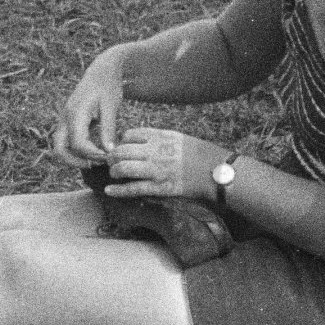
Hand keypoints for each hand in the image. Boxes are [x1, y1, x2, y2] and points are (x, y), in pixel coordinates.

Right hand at [51, 49, 126, 168]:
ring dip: (74, 158)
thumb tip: (109, 152)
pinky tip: (94, 152)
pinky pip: (65, 142)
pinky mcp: (67, 122)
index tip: (109, 157)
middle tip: (97, 164)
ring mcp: (64, 120)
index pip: (78, 143)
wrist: (101, 72)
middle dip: (76, 162)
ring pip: (60, 147)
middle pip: (59, 149)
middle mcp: (65, 118)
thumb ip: (108, 130)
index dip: (93, 154)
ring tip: (96, 161)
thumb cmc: (108, 86)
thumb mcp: (111, 107)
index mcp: (75, 113)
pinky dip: (76, 151)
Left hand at [102, 128, 226, 200]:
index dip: (122, 141)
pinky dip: (118, 190)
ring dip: (114, 171)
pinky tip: (109, 191)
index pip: (130, 134)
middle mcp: (155, 151)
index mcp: (160, 136)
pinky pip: (133, 189)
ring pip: (123, 168)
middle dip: (112, 157)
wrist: (215, 172)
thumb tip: (140, 142)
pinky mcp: (159, 187)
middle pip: (122, 151)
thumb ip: (158, 138)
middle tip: (111, 161)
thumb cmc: (199, 154)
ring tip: (114, 173)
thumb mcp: (178, 137)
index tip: (121, 147)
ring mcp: (156, 169)